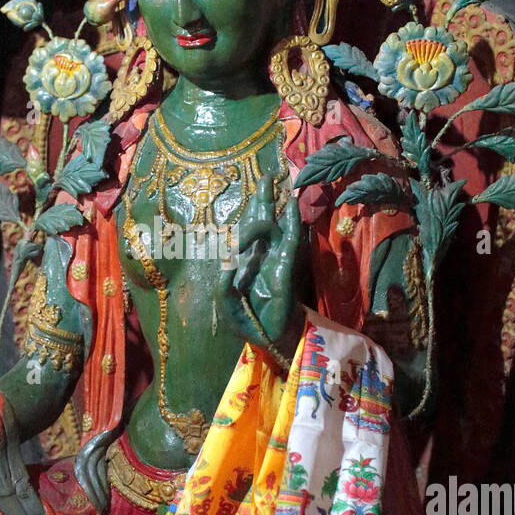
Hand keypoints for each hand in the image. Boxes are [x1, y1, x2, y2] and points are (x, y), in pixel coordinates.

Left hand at [216, 175, 303, 359]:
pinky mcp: (286, 268)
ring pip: (275, 226)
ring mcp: (275, 260)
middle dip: (262, 199)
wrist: (269, 339)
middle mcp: (261, 255)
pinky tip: (292, 206)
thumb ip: (223, 284)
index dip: (248, 212)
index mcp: (245, 261)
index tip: (251, 193)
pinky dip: (292, 223)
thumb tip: (225, 263)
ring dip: (274, 206)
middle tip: (266, 176)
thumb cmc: (247, 321)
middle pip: (261, 220)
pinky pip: (290, 241)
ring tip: (276, 184)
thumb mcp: (226, 302)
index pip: (246, 230)